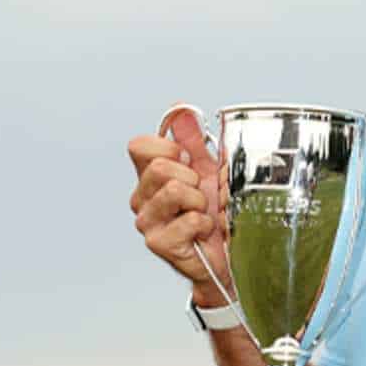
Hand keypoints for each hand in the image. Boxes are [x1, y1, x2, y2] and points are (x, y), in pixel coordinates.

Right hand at [126, 108, 228, 295]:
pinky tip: (204, 231)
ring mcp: (148, 221)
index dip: (168, 147)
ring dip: (200, 201)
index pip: (139, 146)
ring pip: (174, 190)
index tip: (187, 161)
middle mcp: (142, 198)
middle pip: (159, 167)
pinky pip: (190, 219)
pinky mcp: (159, 243)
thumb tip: (181, 111)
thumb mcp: (207, 170)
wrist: (227, 254)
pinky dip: (206, 223)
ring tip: (203, 213)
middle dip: (191, 177)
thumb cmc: (214, 215)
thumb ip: (193, 140)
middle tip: (200, 194)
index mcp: (149, 176)